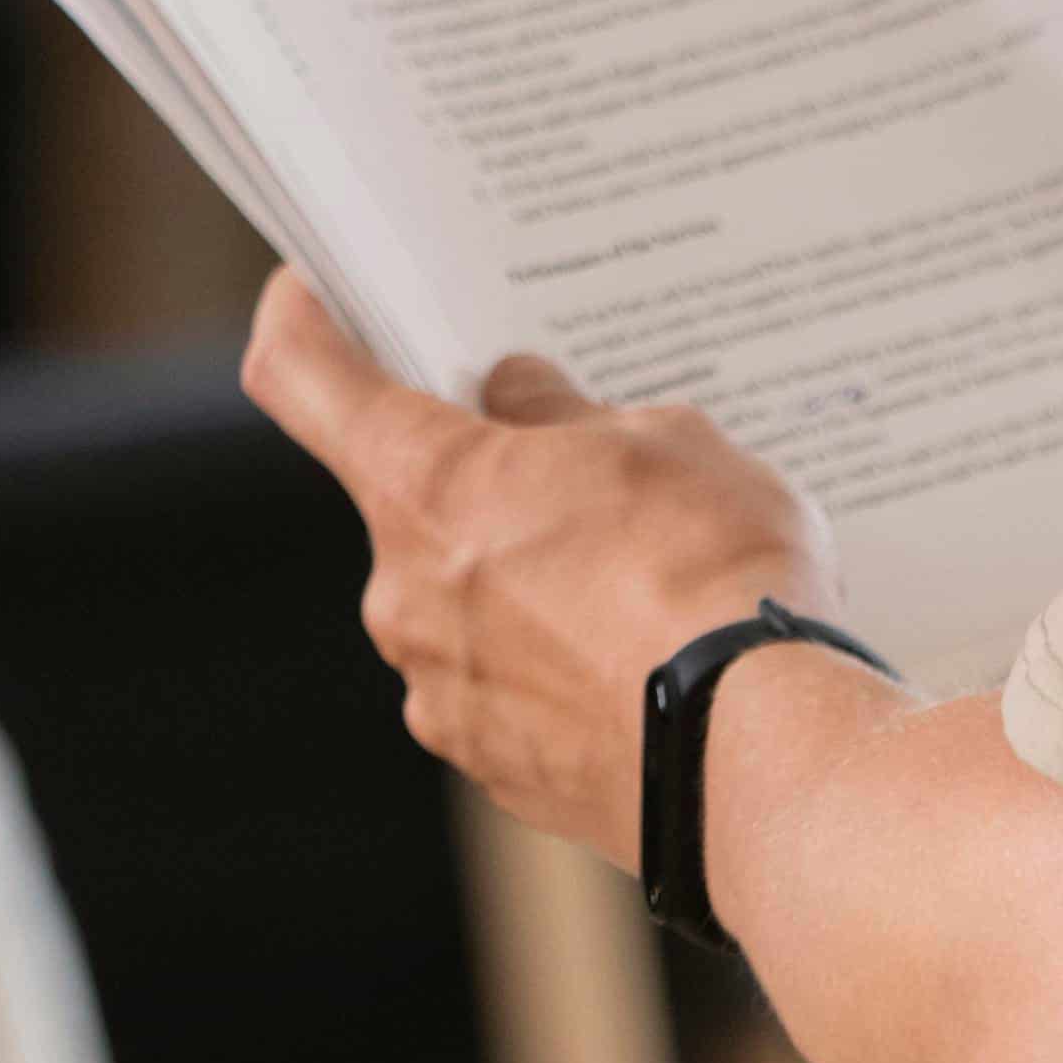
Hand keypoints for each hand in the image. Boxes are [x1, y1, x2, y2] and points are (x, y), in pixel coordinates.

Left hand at [244, 269, 836, 868]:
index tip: (311, 293)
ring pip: (462, 598)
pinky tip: (642, 653)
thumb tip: (520, 402)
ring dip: (525, 575)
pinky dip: (555, 660)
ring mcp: (442, 694)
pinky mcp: (496, 769)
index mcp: (426, 486)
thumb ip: (566, 415)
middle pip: (408, 500)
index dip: (301, 321)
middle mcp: (403, 595)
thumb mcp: (661, 440)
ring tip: (642, 574)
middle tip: (581, 464)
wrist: (762, 759)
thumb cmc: (713, 578)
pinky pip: (504, 685)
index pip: (302, 378)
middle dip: (484, 478)